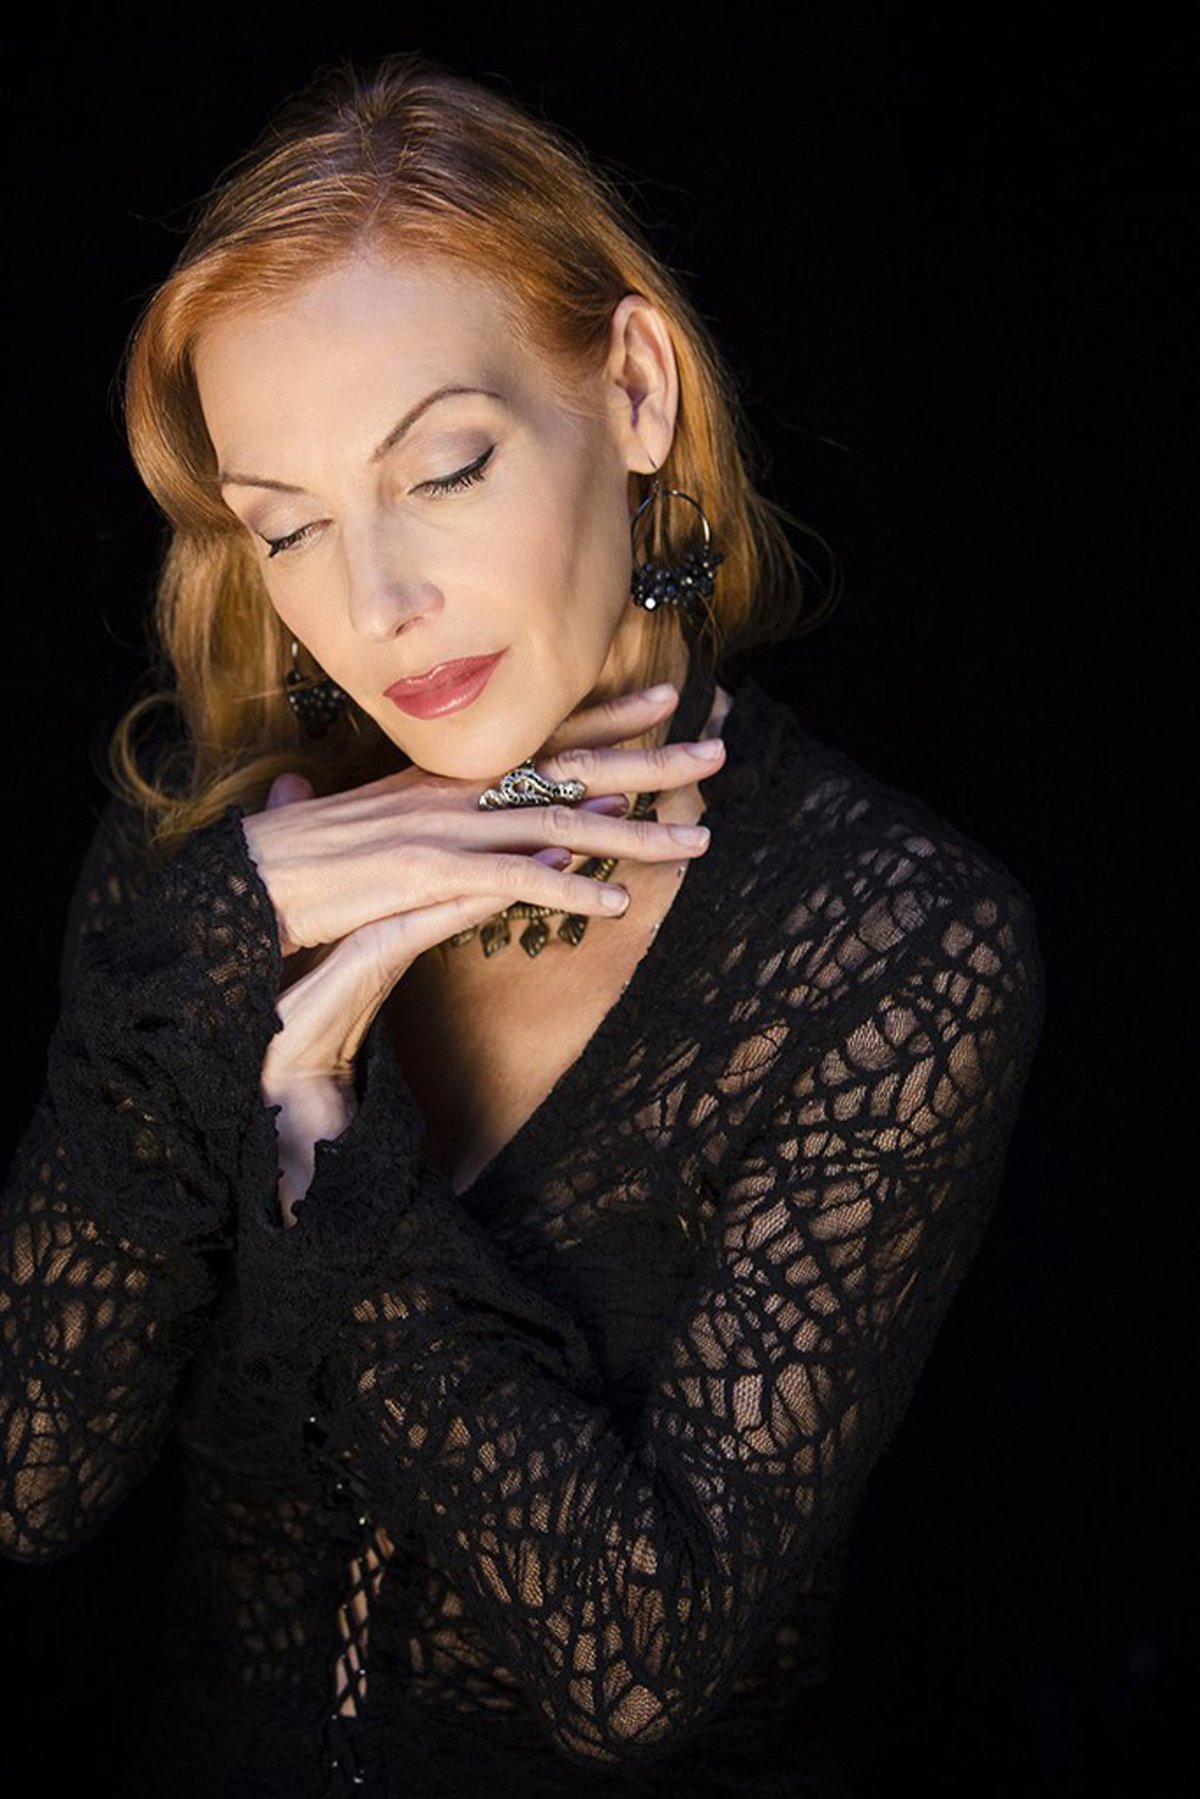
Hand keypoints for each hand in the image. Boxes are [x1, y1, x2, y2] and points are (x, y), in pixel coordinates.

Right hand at [241, 683, 725, 1217]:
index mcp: (446, 778)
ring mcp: (443, 830)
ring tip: (698, 841)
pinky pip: (514, 881)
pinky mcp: (426, 874)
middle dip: (651, 760)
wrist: (246, 881)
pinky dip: (569, 892)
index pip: (542, 737)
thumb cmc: (299, 860)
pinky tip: (620, 905)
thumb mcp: (366, 824)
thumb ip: (411, 817)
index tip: (667, 697)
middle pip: (570, 769)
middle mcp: (455, 793)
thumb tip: (459, 813)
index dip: (608, 718)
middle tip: (719, 749)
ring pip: (559, 824)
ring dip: (636, 834)